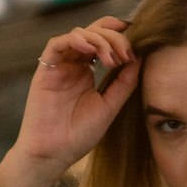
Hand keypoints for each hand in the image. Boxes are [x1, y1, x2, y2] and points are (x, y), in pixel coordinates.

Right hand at [0, 18, 139, 186]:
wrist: (54, 154)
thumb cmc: (79, 135)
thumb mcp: (109, 106)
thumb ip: (124, 83)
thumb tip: (141, 58)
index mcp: (87, 71)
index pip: (103, 41)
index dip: (119, 33)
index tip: (138, 37)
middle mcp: (73, 65)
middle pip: (93, 33)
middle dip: (113, 37)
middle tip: (126, 54)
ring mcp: (59, 66)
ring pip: (78, 35)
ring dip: (98, 39)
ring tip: (111, 59)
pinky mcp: (45, 70)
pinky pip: (57, 45)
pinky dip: (74, 40)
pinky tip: (90, 49)